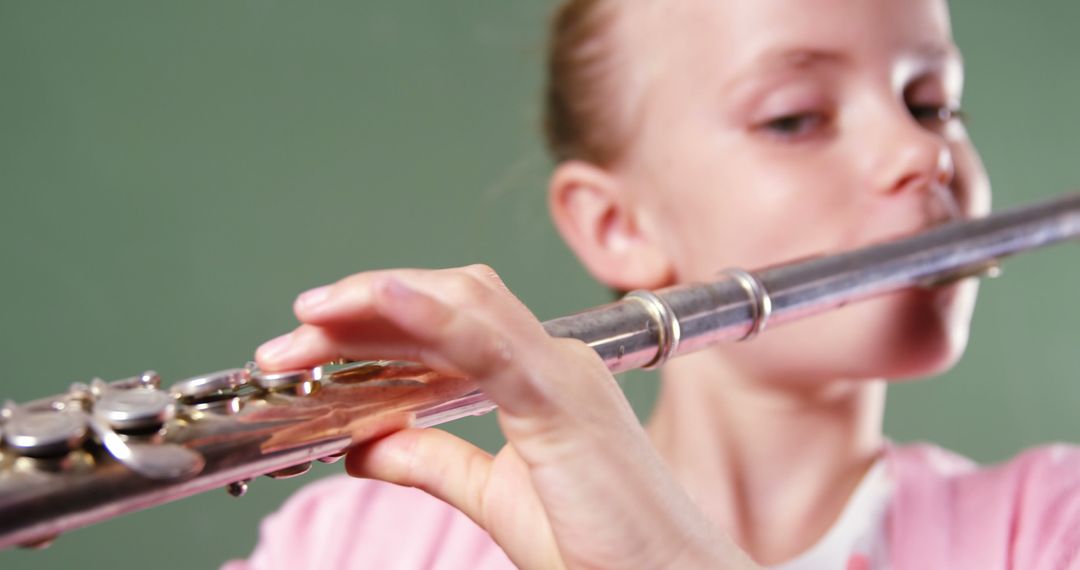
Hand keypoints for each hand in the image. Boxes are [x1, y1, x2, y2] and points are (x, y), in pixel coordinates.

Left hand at [256, 265, 758, 569]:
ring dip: (377, 302)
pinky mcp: (563, 402)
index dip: (374, 323)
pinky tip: (373, 300)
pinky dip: (427, 314)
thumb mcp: (494, 498)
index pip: (448, 323)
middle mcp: (553, 363)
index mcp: (540, 380)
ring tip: (310, 319)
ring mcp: (562, 375)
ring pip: (463, 302)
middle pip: (448, 299)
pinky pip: (489, 343)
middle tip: (289, 341)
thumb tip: (365, 445)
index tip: (308, 349)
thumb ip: (432, 461)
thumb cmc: (605, 549)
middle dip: (362, 310)